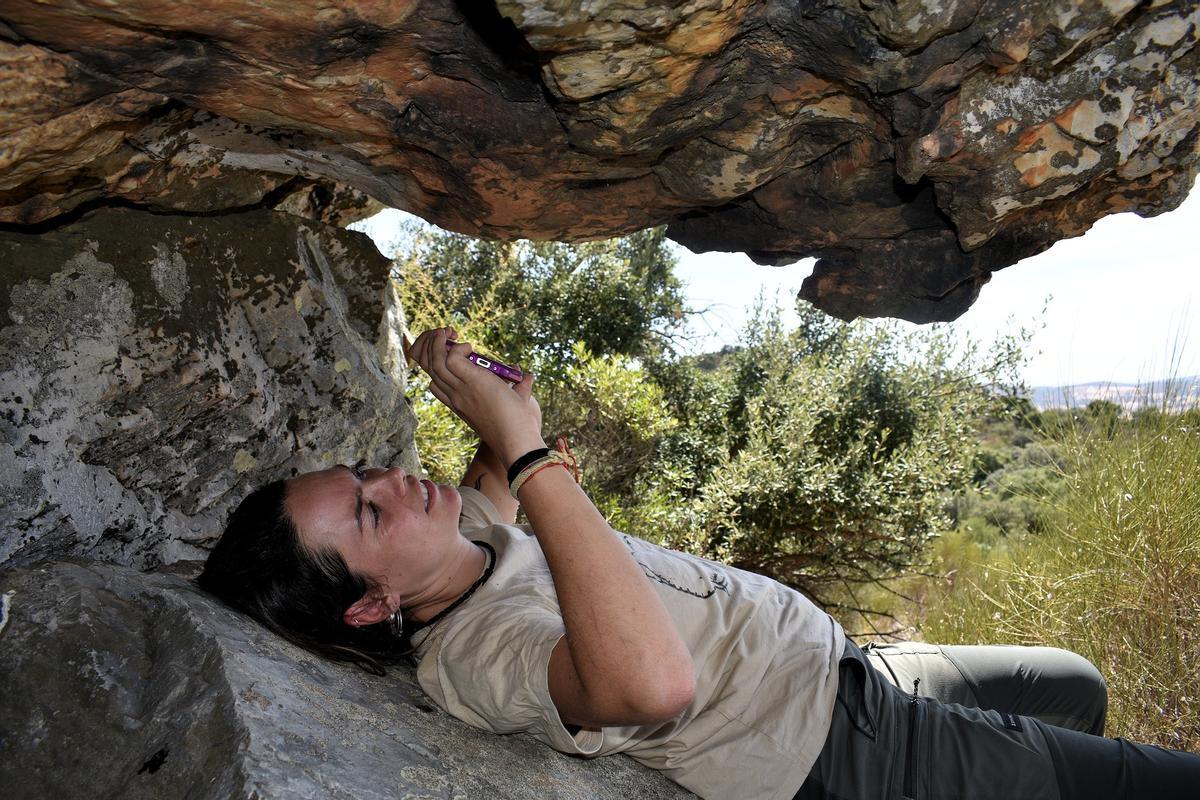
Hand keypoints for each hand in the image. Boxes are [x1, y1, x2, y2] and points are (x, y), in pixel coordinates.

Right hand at [408, 327, 545, 464]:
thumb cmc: (518, 427)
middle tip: (447, 334)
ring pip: (434, 361)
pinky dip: (458, 347)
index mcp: (459, 402)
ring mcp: (461, 390)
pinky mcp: (471, 382)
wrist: (518, 441)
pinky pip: (451, 358)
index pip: (434, 382)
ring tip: (449, 332)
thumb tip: (528, 376)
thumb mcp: (515, 402)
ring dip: (438, 341)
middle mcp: (455, 396)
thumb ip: (520, 387)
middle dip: (430, 345)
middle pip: (427, 366)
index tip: (451, 350)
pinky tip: (471, 346)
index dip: (434, 363)